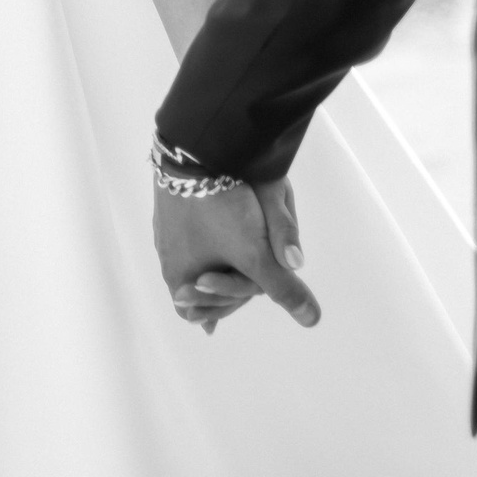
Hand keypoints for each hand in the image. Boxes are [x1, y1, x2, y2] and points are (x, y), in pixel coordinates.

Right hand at [153, 176, 319, 331]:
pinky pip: (188, 227)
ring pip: (190, 253)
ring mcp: (165, 227)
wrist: (194, 151)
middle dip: (211, 288)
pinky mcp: (170, 202)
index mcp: (180, 274)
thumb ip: (283, 287)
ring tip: (219, 267)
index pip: (196, 310)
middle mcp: (167, 255)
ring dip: (206, 261)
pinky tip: (209, 229)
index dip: (216, 312)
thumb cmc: (221, 208)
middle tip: (217, 298)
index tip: (216, 324)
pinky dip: (201, 234)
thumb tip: (311, 319)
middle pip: (192, 284)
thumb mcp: (257, 254)